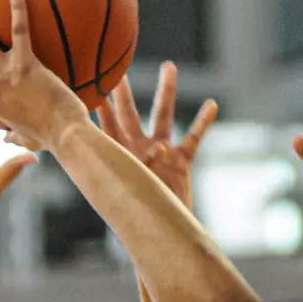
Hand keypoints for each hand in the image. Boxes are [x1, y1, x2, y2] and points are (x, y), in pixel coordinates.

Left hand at [97, 64, 217, 207]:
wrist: (162, 234)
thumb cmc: (139, 220)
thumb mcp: (133, 192)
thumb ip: (145, 169)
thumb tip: (160, 149)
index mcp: (120, 156)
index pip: (106, 125)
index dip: (99, 104)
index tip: (90, 79)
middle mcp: (138, 149)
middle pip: (130, 113)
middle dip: (124, 91)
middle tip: (118, 67)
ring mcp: (160, 153)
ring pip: (163, 115)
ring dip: (166, 91)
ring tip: (169, 66)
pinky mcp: (181, 162)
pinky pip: (193, 138)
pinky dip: (202, 122)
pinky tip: (211, 104)